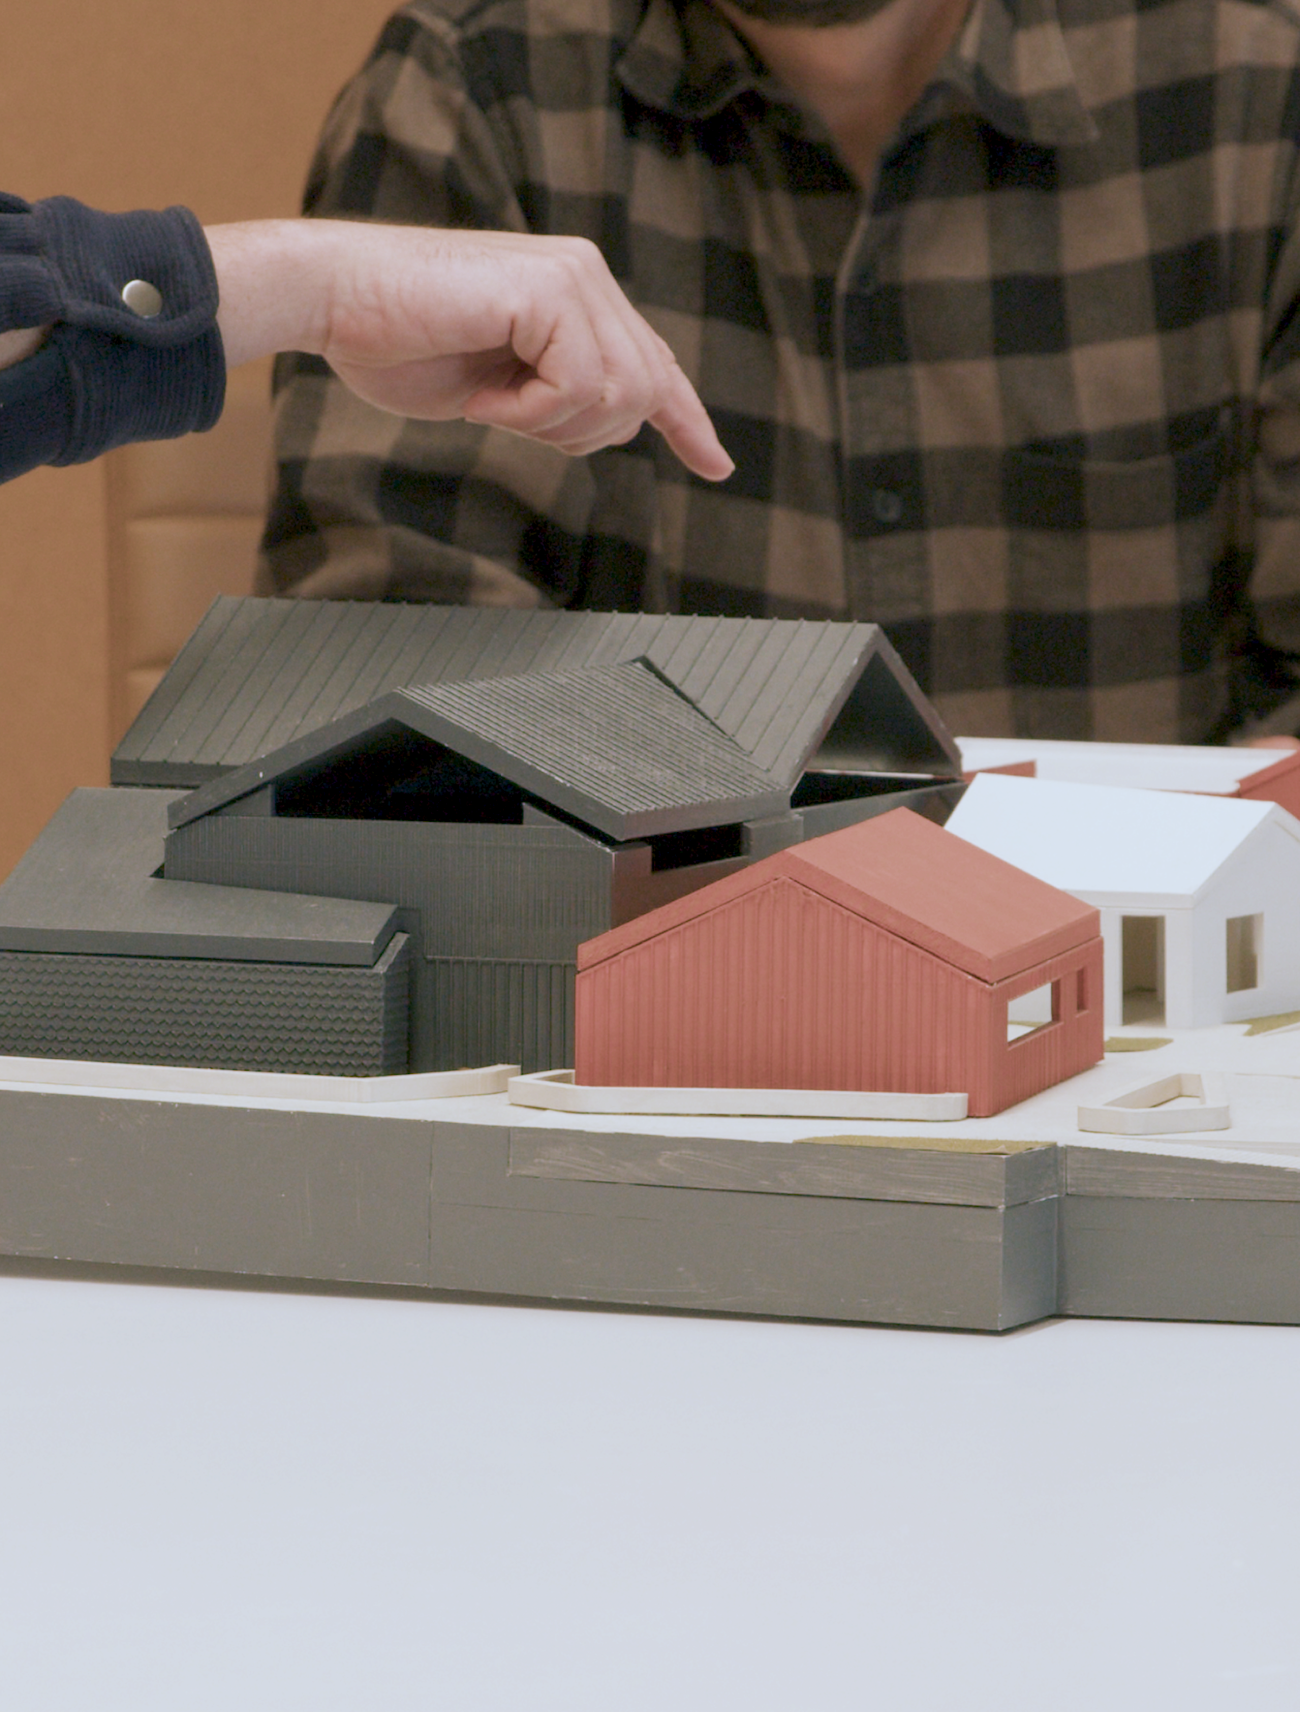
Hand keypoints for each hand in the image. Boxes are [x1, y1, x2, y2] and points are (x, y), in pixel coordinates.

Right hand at [207, 221, 732, 480]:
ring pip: (618, 397)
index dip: (686, 420)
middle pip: (642, 395)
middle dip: (581, 434)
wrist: (332, 301)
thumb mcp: (500, 382)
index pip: (653, 365)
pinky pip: (579, 387)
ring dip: (550, 425)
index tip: (716, 466)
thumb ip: (560, 389)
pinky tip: (483, 395)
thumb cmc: (397, 343)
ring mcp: (573, 276)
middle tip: (509, 417)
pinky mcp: (550, 289)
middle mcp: (588, 275)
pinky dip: (528, 413)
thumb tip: (619, 419)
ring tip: (491, 400)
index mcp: (579, 295)